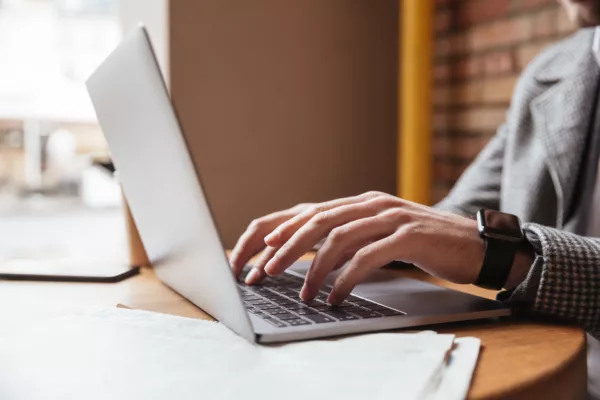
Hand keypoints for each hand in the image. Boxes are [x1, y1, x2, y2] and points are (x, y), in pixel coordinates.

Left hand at [245, 191, 485, 303]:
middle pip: (315, 220)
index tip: (251, 254)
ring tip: (302, 294)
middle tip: (263, 273)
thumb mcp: (377, 236)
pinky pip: (369, 255)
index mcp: (357, 204)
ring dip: (314, 267)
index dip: (276, 230)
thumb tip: (307, 254)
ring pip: (338, 236)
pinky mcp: (408, 234)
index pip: (306, 212)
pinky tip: (335, 296)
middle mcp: (369, 204)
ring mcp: (389, 216)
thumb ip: (347, 240)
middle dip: (284, 248)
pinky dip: (347, 277)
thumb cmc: (422, 243)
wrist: (473, 243)